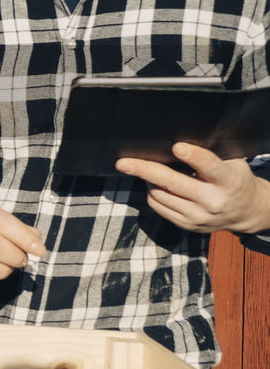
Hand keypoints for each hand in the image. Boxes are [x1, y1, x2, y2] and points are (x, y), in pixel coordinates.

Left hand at [116, 142, 269, 233]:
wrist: (245, 212)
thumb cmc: (234, 180)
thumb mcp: (231, 164)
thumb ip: (209, 156)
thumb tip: (174, 143)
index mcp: (228, 181)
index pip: (210, 167)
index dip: (194, 156)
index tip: (177, 147)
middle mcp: (212, 201)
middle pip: (172, 183)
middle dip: (145, 170)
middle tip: (123, 163)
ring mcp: (198, 216)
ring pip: (159, 194)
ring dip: (147, 179)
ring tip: (146, 168)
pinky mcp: (186, 225)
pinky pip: (157, 206)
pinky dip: (152, 192)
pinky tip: (155, 184)